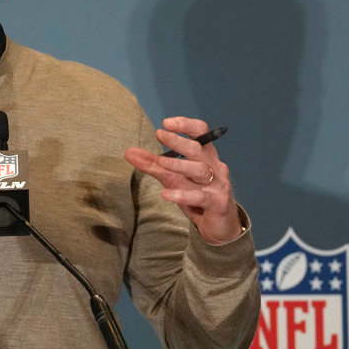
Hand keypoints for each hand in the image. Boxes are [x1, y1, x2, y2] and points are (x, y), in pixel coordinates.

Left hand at [125, 116, 241, 243]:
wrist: (219, 226)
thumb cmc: (197, 196)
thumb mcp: (173, 178)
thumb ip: (153, 165)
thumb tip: (129, 152)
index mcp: (205, 155)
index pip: (201, 132)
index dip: (186, 125)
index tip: (166, 123)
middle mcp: (214, 166)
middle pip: (198, 149)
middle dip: (178, 141)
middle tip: (159, 134)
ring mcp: (218, 184)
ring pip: (199, 170)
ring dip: (179, 165)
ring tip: (160, 162)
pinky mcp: (218, 203)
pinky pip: (200, 196)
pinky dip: (182, 194)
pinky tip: (166, 194)